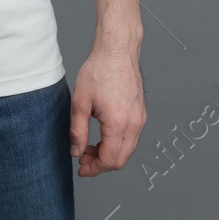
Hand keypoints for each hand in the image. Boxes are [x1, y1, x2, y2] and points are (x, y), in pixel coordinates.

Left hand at [69, 42, 144, 177]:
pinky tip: (102, 136)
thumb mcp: (80, 101)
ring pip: (128, 151)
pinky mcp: (141, 114)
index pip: (109, 160)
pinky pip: (132, 139)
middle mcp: (134, 124)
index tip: (81, 167)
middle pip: (121, 160)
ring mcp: (140, 119)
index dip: (93, 168)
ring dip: (109, 154)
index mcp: (118, 123)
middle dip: (101, 164)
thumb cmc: (99, 70)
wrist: (118, 50)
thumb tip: (76, 151)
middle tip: (83, 157)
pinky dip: (117, 144)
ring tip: (90, 146)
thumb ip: (77, 130)